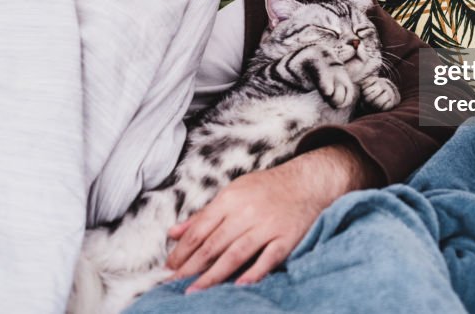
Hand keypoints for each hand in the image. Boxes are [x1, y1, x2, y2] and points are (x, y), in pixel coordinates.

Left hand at [164, 143, 381, 291]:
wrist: (306, 182)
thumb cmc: (265, 189)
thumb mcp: (232, 193)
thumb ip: (203, 215)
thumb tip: (173, 232)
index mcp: (230, 199)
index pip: (200, 229)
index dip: (182, 250)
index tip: (169, 267)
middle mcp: (246, 212)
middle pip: (214, 244)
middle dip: (191, 266)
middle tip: (174, 285)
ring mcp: (267, 225)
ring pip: (235, 254)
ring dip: (213, 275)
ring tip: (195, 291)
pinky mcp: (286, 238)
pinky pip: (268, 258)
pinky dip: (254, 272)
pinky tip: (239, 286)